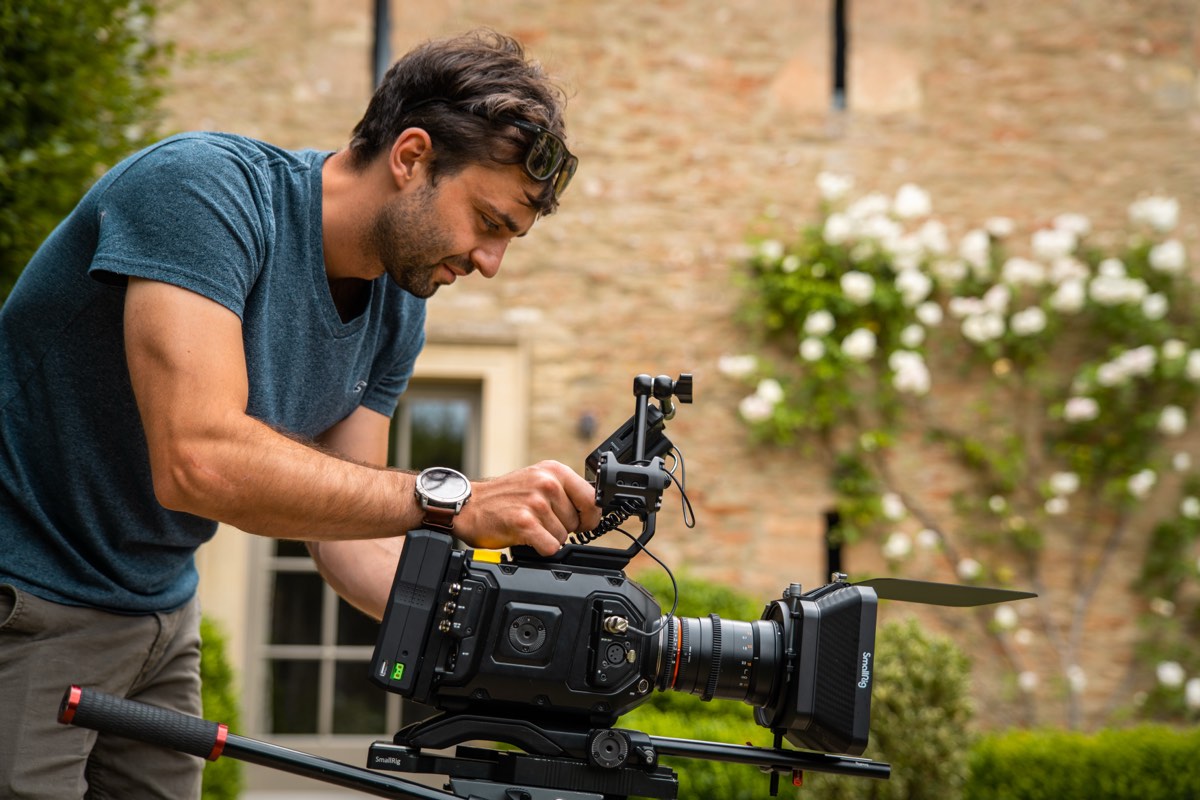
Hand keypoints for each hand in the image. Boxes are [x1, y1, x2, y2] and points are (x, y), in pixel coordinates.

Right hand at [454, 460, 601, 555]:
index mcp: (554, 471)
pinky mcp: (524, 522)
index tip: (582, 523)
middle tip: (540, 521)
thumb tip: (592, 511)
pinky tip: (525, 537)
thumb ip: (564, 491)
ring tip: (529, 526)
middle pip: (577, 522)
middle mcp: (546, 483)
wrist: (468, 505)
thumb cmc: (503, 497)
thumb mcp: (537, 481)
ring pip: (563, 537)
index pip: (591, 498)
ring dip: (547, 538)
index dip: (589, 517)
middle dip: (562, 528)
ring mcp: (536, 502)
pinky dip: (540, 549)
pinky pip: (550, 547)